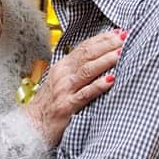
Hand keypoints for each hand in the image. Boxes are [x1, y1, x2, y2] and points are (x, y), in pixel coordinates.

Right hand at [25, 29, 124, 145]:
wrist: (32, 126)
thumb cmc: (50, 104)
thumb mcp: (61, 81)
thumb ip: (78, 69)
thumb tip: (100, 57)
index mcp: (62, 66)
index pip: (84, 46)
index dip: (103, 38)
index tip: (120, 32)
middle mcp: (63, 74)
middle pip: (87, 54)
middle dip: (108, 44)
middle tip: (126, 38)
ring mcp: (64, 89)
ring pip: (87, 70)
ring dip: (106, 60)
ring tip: (121, 53)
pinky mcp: (67, 106)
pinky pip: (85, 94)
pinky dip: (98, 86)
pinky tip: (112, 80)